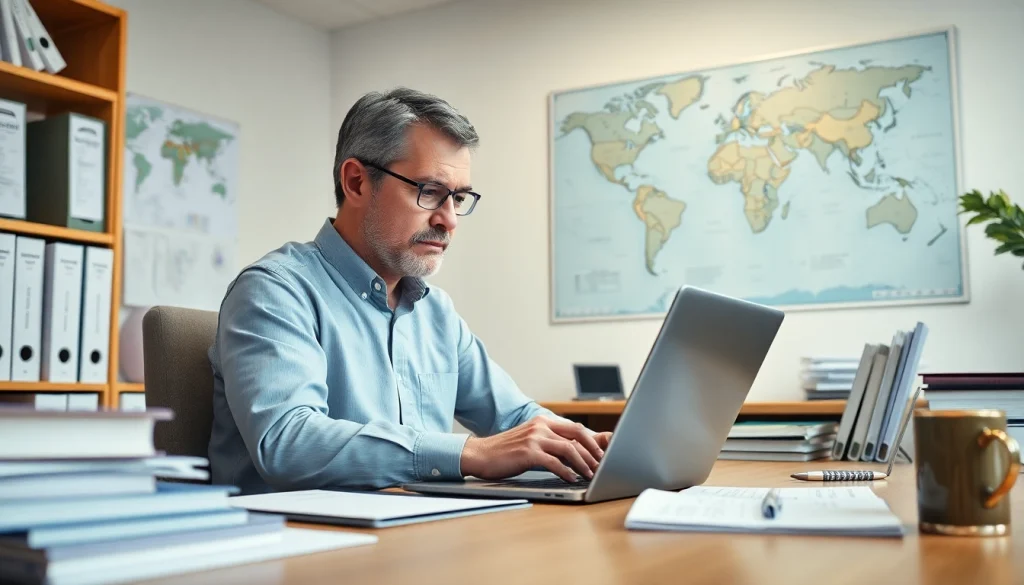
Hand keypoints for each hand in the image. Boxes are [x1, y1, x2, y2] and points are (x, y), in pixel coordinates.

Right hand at [460, 417, 610, 482]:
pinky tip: (571, 479)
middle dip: (593, 451)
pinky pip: (554, 462)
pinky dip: (566, 472)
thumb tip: (572, 455)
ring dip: (583, 464)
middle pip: (577, 435)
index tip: (601, 455)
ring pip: (569, 449)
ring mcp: (535, 438)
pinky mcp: (528, 452)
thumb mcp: (530, 441)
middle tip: (602, 465)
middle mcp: (541, 426)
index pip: (575, 428)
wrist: (480, 454)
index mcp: (543, 421)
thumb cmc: (505, 451)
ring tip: (590, 475)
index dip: (591, 441)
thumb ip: (549, 443)